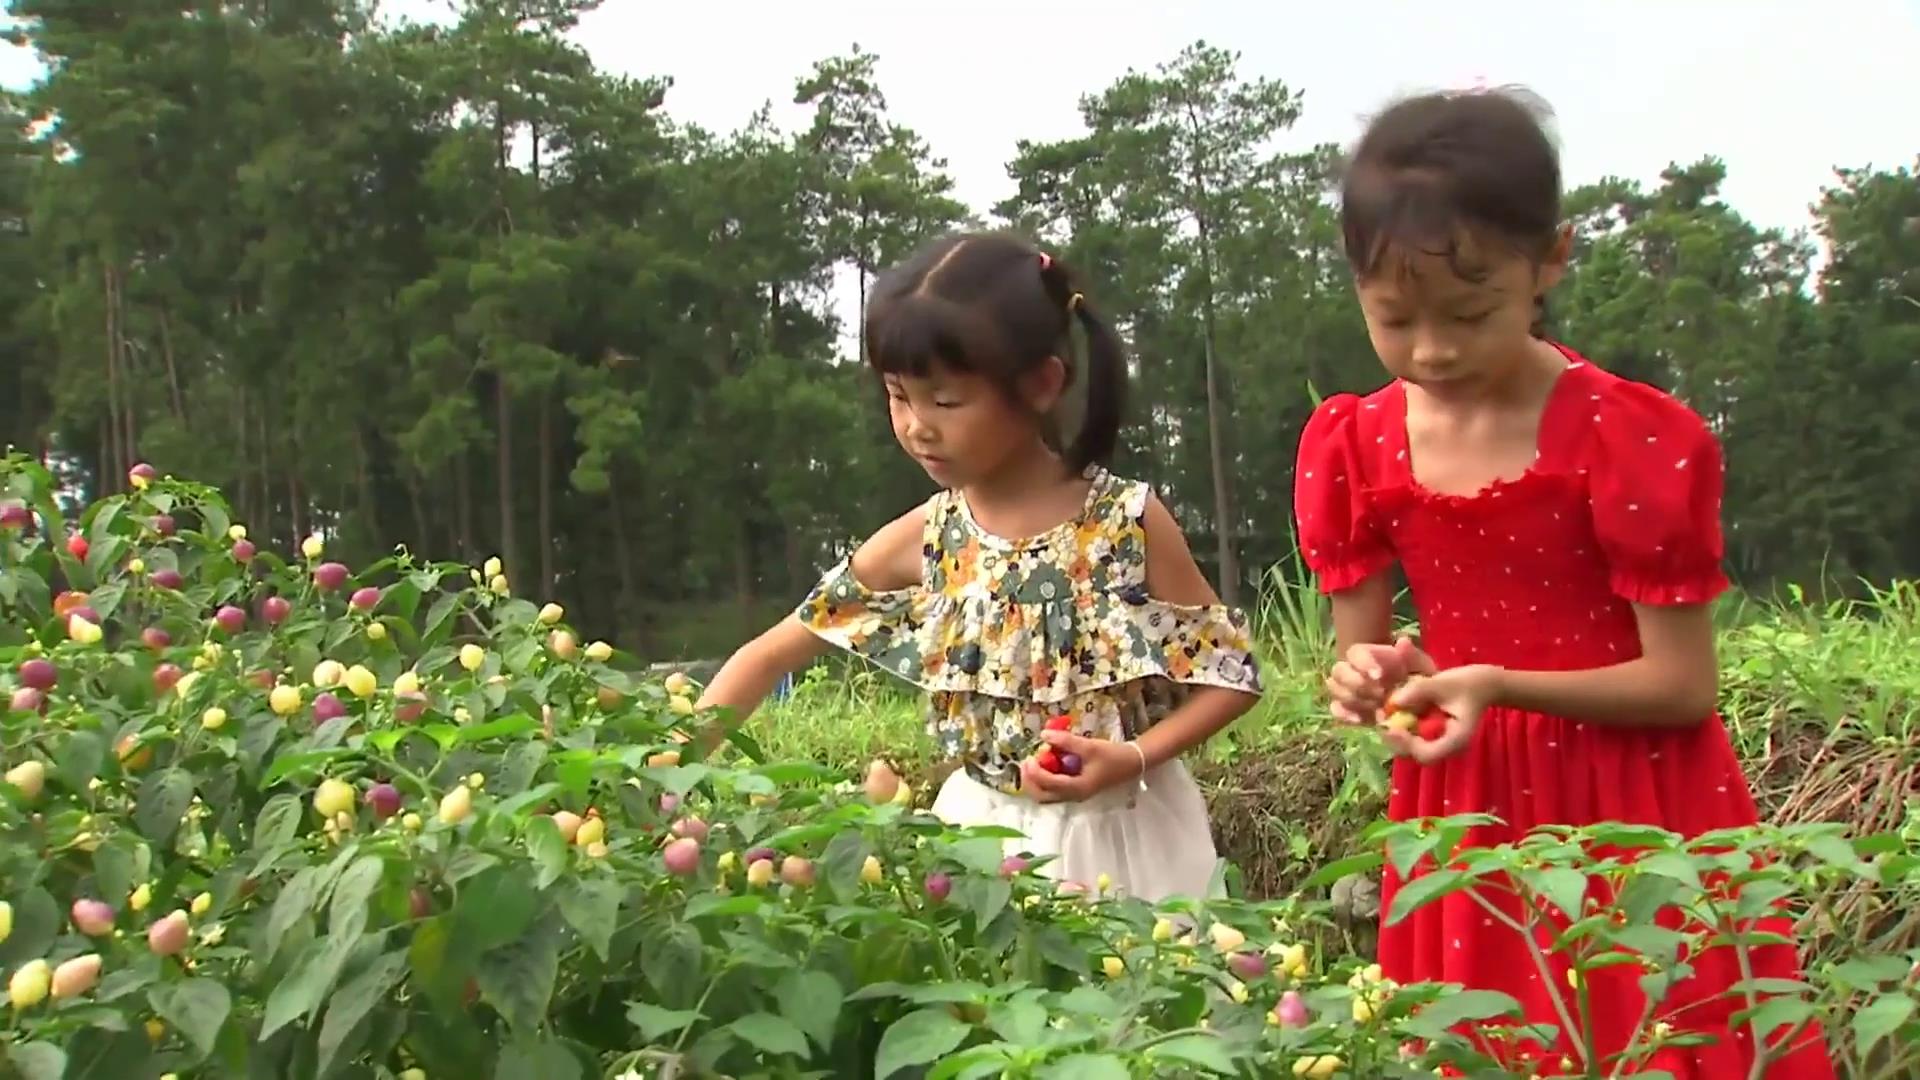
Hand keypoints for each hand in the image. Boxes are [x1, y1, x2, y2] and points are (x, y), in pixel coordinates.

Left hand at [1019, 730, 1144, 803]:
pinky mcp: (1076, 789)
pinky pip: (1054, 788)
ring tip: (1034, 761)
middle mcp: (1074, 795)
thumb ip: (1066, 741)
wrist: (1133, 763)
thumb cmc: (1113, 756)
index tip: (1029, 756)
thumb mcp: (1090, 746)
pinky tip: (1048, 762)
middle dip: (1030, 780)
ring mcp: (1074, 794)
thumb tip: (1044, 735)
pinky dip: (1046, 778)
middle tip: (1025, 762)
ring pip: (1047, 794)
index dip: (1035, 771)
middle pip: (1042, 796)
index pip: (1048, 784)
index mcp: (1078, 788)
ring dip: (1036, 780)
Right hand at [1327, 636, 1433, 724]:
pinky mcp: (1345, 709)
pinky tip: (1361, 720)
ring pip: (1335, 690)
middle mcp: (1351, 669)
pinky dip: (1344, 714)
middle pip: (1339, 671)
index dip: (1363, 663)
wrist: (1413, 702)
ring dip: (1354, 700)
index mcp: (1366, 655)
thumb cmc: (1415, 680)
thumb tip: (1402, 641)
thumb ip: (1413, 657)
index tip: (1379, 675)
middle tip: (1380, 695)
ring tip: (1377, 710)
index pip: (1355, 653)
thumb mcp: (1421, 668)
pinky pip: (1335, 709)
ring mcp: (1345, 689)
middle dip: (1358, 684)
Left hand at [1379, 664, 1502, 763]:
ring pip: (1410, 746)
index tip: (1392, 726)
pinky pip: (1412, 735)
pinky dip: (1400, 724)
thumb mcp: (1445, 682)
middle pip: (1414, 754)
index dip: (1406, 744)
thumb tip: (1394, 701)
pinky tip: (1392, 708)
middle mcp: (1446, 745)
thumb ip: (1420, 690)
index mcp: (1455, 740)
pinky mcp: (1432, 733)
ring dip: (1394, 731)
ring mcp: (1438, 740)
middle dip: (1394, 738)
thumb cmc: (1470, 683)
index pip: (1426, 754)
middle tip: (1380, 717)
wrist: (1484, 683)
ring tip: (1382, 711)